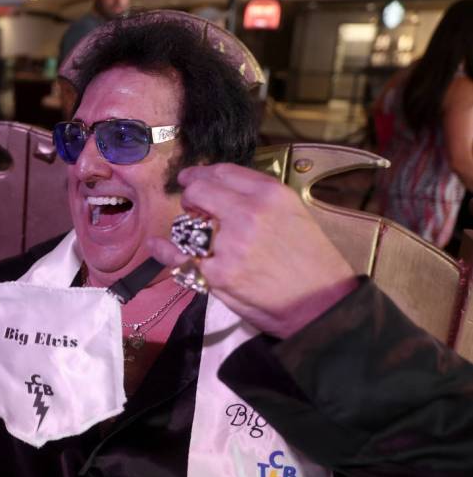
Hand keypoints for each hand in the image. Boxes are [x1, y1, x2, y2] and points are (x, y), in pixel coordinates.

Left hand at [148, 163, 357, 337]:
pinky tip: (156, 245)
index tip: (190, 178)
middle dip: (190, 196)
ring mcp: (230, 244)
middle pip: (199, 191)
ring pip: (188, 224)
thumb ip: (259, 198)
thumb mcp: (294, 214)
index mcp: (270, 194)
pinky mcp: (217, 274)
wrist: (321, 304)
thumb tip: (222, 191)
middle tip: (191, 206)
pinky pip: (180, 257)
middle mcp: (248, 213)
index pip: (223, 172)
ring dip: (185, 227)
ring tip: (192, 234)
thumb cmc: (311, 261)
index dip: (201, 174)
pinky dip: (163, 251)